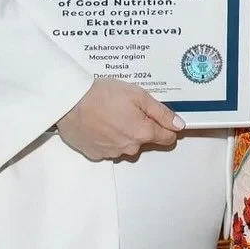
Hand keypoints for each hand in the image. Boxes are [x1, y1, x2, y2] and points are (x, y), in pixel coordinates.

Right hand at [56, 77, 184, 160]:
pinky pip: (109, 147)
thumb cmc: (104, 94)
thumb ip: (160, 112)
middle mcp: (130, 148)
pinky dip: (108, 137)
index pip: (167, 138)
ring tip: (111, 113)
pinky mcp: (96, 154)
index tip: (161, 117)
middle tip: (129, 107)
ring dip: (124, 132)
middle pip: (146, 140)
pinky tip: (100, 122)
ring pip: (127, 145)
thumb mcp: (138, 95)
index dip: (167, 127)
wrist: (70, 102)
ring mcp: (112, 153)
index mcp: (143, 133)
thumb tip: (179, 124)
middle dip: (142, 126)